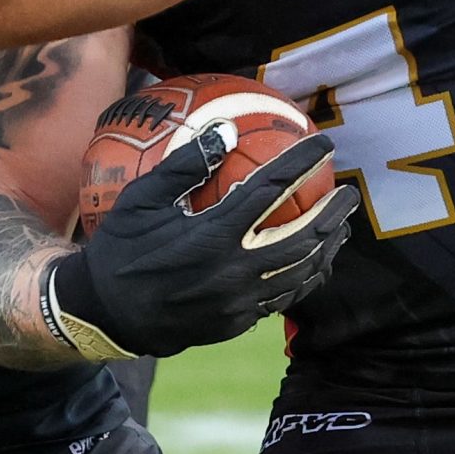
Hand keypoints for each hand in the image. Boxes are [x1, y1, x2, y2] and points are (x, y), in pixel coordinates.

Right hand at [44, 123, 358, 360]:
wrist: (105, 313)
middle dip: (333, 212)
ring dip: (328, 246)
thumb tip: (225, 131)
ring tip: (343, 226)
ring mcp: (239, 302)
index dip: (303, 161)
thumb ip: (186, 165)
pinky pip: (285, 298)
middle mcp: (234, 271)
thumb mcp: (142, 198)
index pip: (272, 189)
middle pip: (303, 237)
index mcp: (213, 234)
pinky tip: (316, 263)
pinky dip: (307, 277)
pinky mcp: (237, 323)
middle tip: (349, 191)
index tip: (324, 142)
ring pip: (301, 272)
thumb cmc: (121, 247)